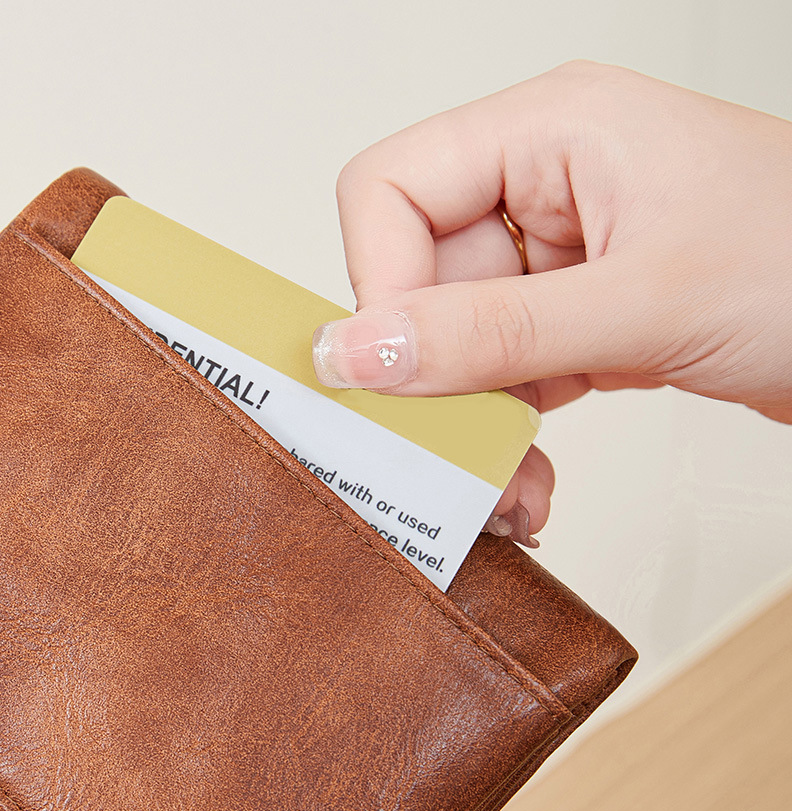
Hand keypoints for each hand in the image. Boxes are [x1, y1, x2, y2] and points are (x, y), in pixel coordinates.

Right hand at [312, 61, 791, 540]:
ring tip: (509, 488)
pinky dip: (508, 437)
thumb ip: (488, 332)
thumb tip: (358, 353)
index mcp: (548, 131)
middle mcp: (542, 186)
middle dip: (433, 383)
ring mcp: (559, 258)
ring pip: (455, 347)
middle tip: (449, 456)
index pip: (390, 191)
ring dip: (472, 427)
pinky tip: (530, 480)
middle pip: (417, 284)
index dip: (378, 286)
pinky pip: (502, 380)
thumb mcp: (642, 302)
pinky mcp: (577, 317)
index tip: (398, 374)